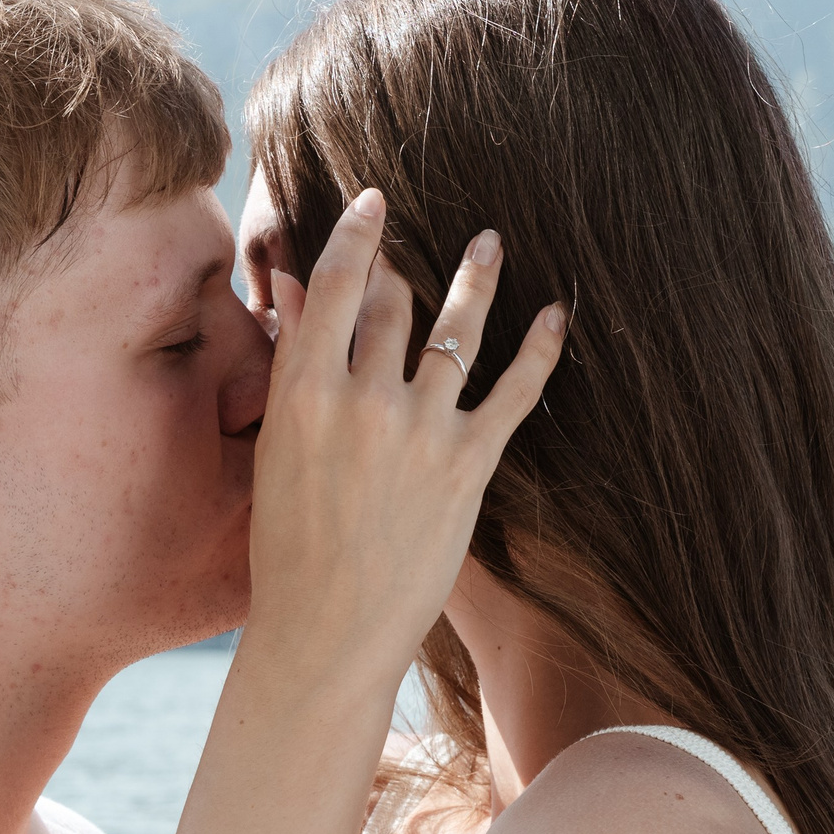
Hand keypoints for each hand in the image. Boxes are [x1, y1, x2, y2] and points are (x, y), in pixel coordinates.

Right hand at [244, 186, 566, 692]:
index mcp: (302, 393)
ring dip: (476, 279)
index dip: (357, 235)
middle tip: (424, 242)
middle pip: (394, 303)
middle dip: (407, 268)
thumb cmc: (288, 548)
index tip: (372, 201)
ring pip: (455, 330)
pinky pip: (515, 390)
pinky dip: (540, 348)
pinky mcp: (468, 464)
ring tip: (490, 244)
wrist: (327, 632)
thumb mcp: (276, 452)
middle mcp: (364, 400)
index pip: (334, 286)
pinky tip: (557, 315)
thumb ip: (292, 370)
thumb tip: (292, 293)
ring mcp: (421, 430)